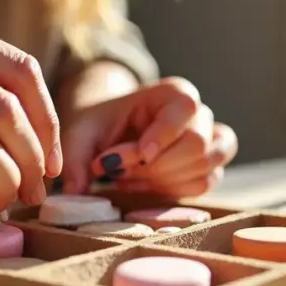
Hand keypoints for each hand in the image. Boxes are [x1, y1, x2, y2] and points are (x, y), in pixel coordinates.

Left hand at [61, 77, 236, 197]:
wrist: (110, 132)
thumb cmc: (99, 126)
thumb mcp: (81, 135)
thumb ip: (77, 160)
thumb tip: (75, 193)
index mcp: (174, 92)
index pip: (185, 110)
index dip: (164, 135)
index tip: (141, 155)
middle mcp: (199, 115)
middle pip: (197, 145)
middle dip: (154, 166)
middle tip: (117, 172)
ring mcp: (210, 141)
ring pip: (202, 169)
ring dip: (161, 181)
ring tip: (127, 177)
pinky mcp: (209, 167)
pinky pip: (202, 185)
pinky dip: (171, 191)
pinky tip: (143, 185)